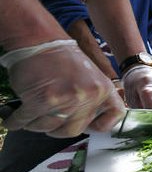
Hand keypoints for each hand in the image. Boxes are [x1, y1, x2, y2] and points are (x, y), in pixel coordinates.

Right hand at [2, 42, 124, 137]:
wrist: (40, 41)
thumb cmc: (62, 59)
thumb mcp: (90, 76)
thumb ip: (91, 99)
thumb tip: (87, 124)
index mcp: (103, 89)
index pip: (115, 115)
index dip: (100, 125)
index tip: (87, 125)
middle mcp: (89, 96)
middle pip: (73, 130)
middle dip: (56, 128)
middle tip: (47, 117)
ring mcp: (67, 99)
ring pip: (48, 128)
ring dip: (35, 123)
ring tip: (32, 111)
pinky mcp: (44, 100)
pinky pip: (27, 121)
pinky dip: (17, 120)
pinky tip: (15, 115)